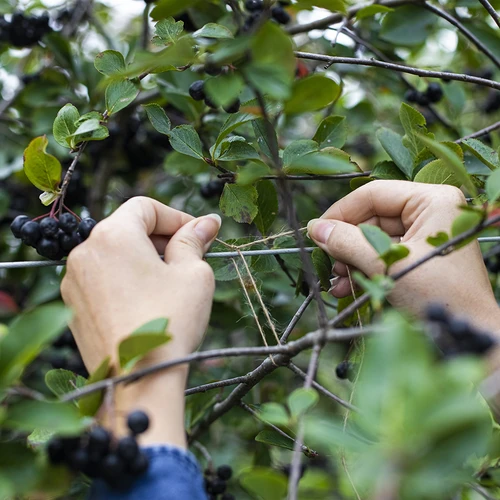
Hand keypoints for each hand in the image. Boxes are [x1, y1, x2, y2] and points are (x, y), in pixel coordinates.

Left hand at [61, 197, 220, 446]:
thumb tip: (206, 223)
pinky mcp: (74, 306)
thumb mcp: (193, 274)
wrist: (139, 380)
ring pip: (114, 254)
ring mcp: (74, 281)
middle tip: (189, 257)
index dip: (176, 216)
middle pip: (127, 229)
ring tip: (170, 282)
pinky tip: (148, 301)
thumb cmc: (170, 321)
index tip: (198, 233)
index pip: (145, 207)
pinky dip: (126, 280)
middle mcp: (84, 252)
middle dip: (161, 238)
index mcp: (112, 235)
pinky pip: (102, 279)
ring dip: (144, 259)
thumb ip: (194, 241)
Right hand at [307, 181, 499, 333]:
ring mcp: (426, 234)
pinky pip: (384, 254)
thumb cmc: (438, 296)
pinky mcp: (421, 255)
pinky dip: (365, 268)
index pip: (374, 195)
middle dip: (347, 243)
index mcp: (432, 201)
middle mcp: (431, 212)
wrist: (468, 334)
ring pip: (374, 239)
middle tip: (328, 262)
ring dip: (352, 260)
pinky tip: (348, 286)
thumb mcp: (387, 266)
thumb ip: (347, 243)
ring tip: (338, 281)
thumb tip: (314, 228)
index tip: (316, 231)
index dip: (341, 212)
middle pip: (373, 218)